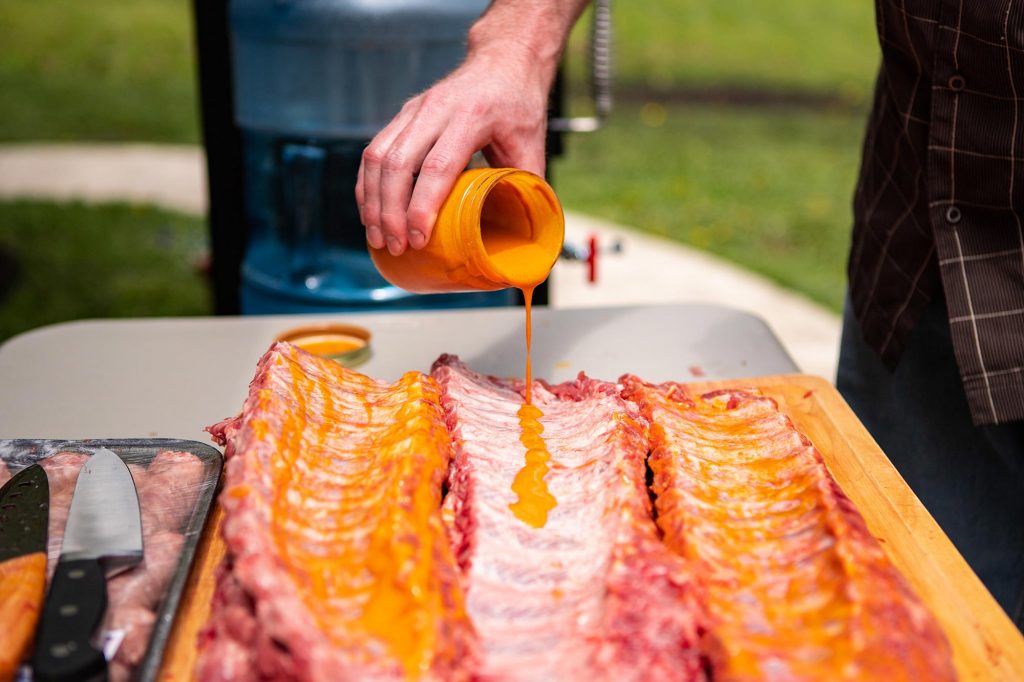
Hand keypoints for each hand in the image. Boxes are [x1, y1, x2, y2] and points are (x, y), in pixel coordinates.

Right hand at [356, 47, 550, 255]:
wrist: (503, 59)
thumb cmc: (519, 105)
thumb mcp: (532, 145)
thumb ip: (527, 188)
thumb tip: (528, 235)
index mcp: (472, 116)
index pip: (437, 166)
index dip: (423, 205)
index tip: (418, 238)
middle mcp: (435, 109)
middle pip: (397, 163)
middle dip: (390, 211)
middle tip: (396, 246)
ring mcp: (414, 110)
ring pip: (377, 157)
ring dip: (373, 202)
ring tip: (378, 238)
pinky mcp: (402, 115)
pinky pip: (373, 152)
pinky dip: (367, 186)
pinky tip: (370, 213)